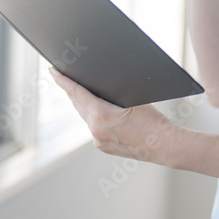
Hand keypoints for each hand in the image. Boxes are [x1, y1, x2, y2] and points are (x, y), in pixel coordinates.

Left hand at [49, 67, 182, 166]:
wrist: (166, 146)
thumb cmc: (154, 120)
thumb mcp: (134, 97)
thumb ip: (112, 92)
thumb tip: (98, 83)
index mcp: (101, 115)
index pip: (76, 92)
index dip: (62, 80)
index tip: (52, 71)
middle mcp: (95, 130)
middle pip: (78, 104)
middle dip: (71, 90)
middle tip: (62, 76)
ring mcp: (98, 141)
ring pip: (86, 117)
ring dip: (83, 104)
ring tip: (79, 90)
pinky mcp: (103, 147)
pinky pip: (93, 127)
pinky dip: (93, 117)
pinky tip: (96, 110)